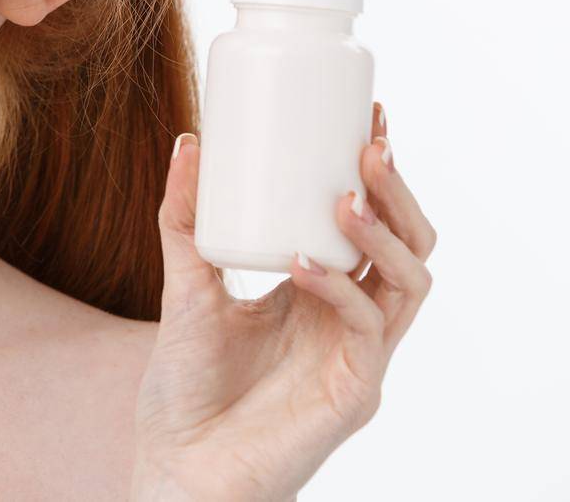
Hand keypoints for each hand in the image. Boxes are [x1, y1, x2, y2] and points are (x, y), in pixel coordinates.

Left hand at [130, 101, 436, 500]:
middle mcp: (349, 322)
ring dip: (383, 232)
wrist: (174, 468)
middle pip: (409, 245)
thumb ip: (184, 221)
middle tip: (369, 143)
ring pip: (410, 282)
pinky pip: (365, 330)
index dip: (380, 173)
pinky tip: (302, 263)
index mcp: (321, 294)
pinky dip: (338, 289)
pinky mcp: (353, 394)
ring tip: (346, 192)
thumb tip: (188, 141)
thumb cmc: (184, 390)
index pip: (373, 225)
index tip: (367, 116)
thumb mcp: (183, 287)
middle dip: (397, 191)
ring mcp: (358, 359)